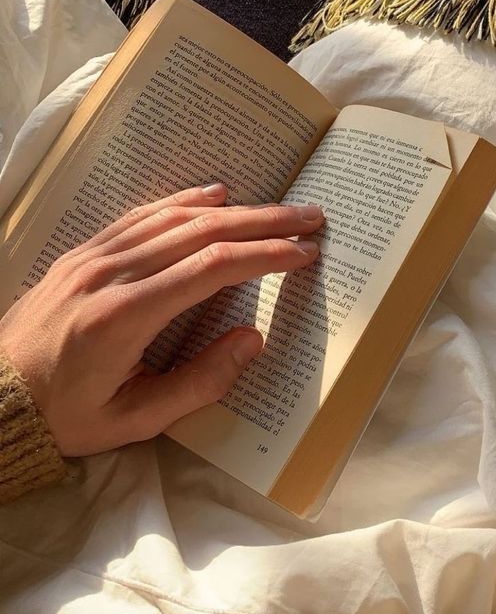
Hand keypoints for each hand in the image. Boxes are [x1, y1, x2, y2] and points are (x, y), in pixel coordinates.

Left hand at [0, 184, 322, 456]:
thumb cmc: (66, 416)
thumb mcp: (135, 420)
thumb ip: (199, 383)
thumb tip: (253, 340)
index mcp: (125, 316)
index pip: (211, 268)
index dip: (265, 256)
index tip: (304, 253)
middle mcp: (110, 274)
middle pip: (202, 232)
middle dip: (263, 222)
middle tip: (310, 218)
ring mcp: (93, 257)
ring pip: (174, 217)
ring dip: (233, 208)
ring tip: (277, 209)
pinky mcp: (82, 252)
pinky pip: (140, 215)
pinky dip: (182, 201)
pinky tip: (213, 194)